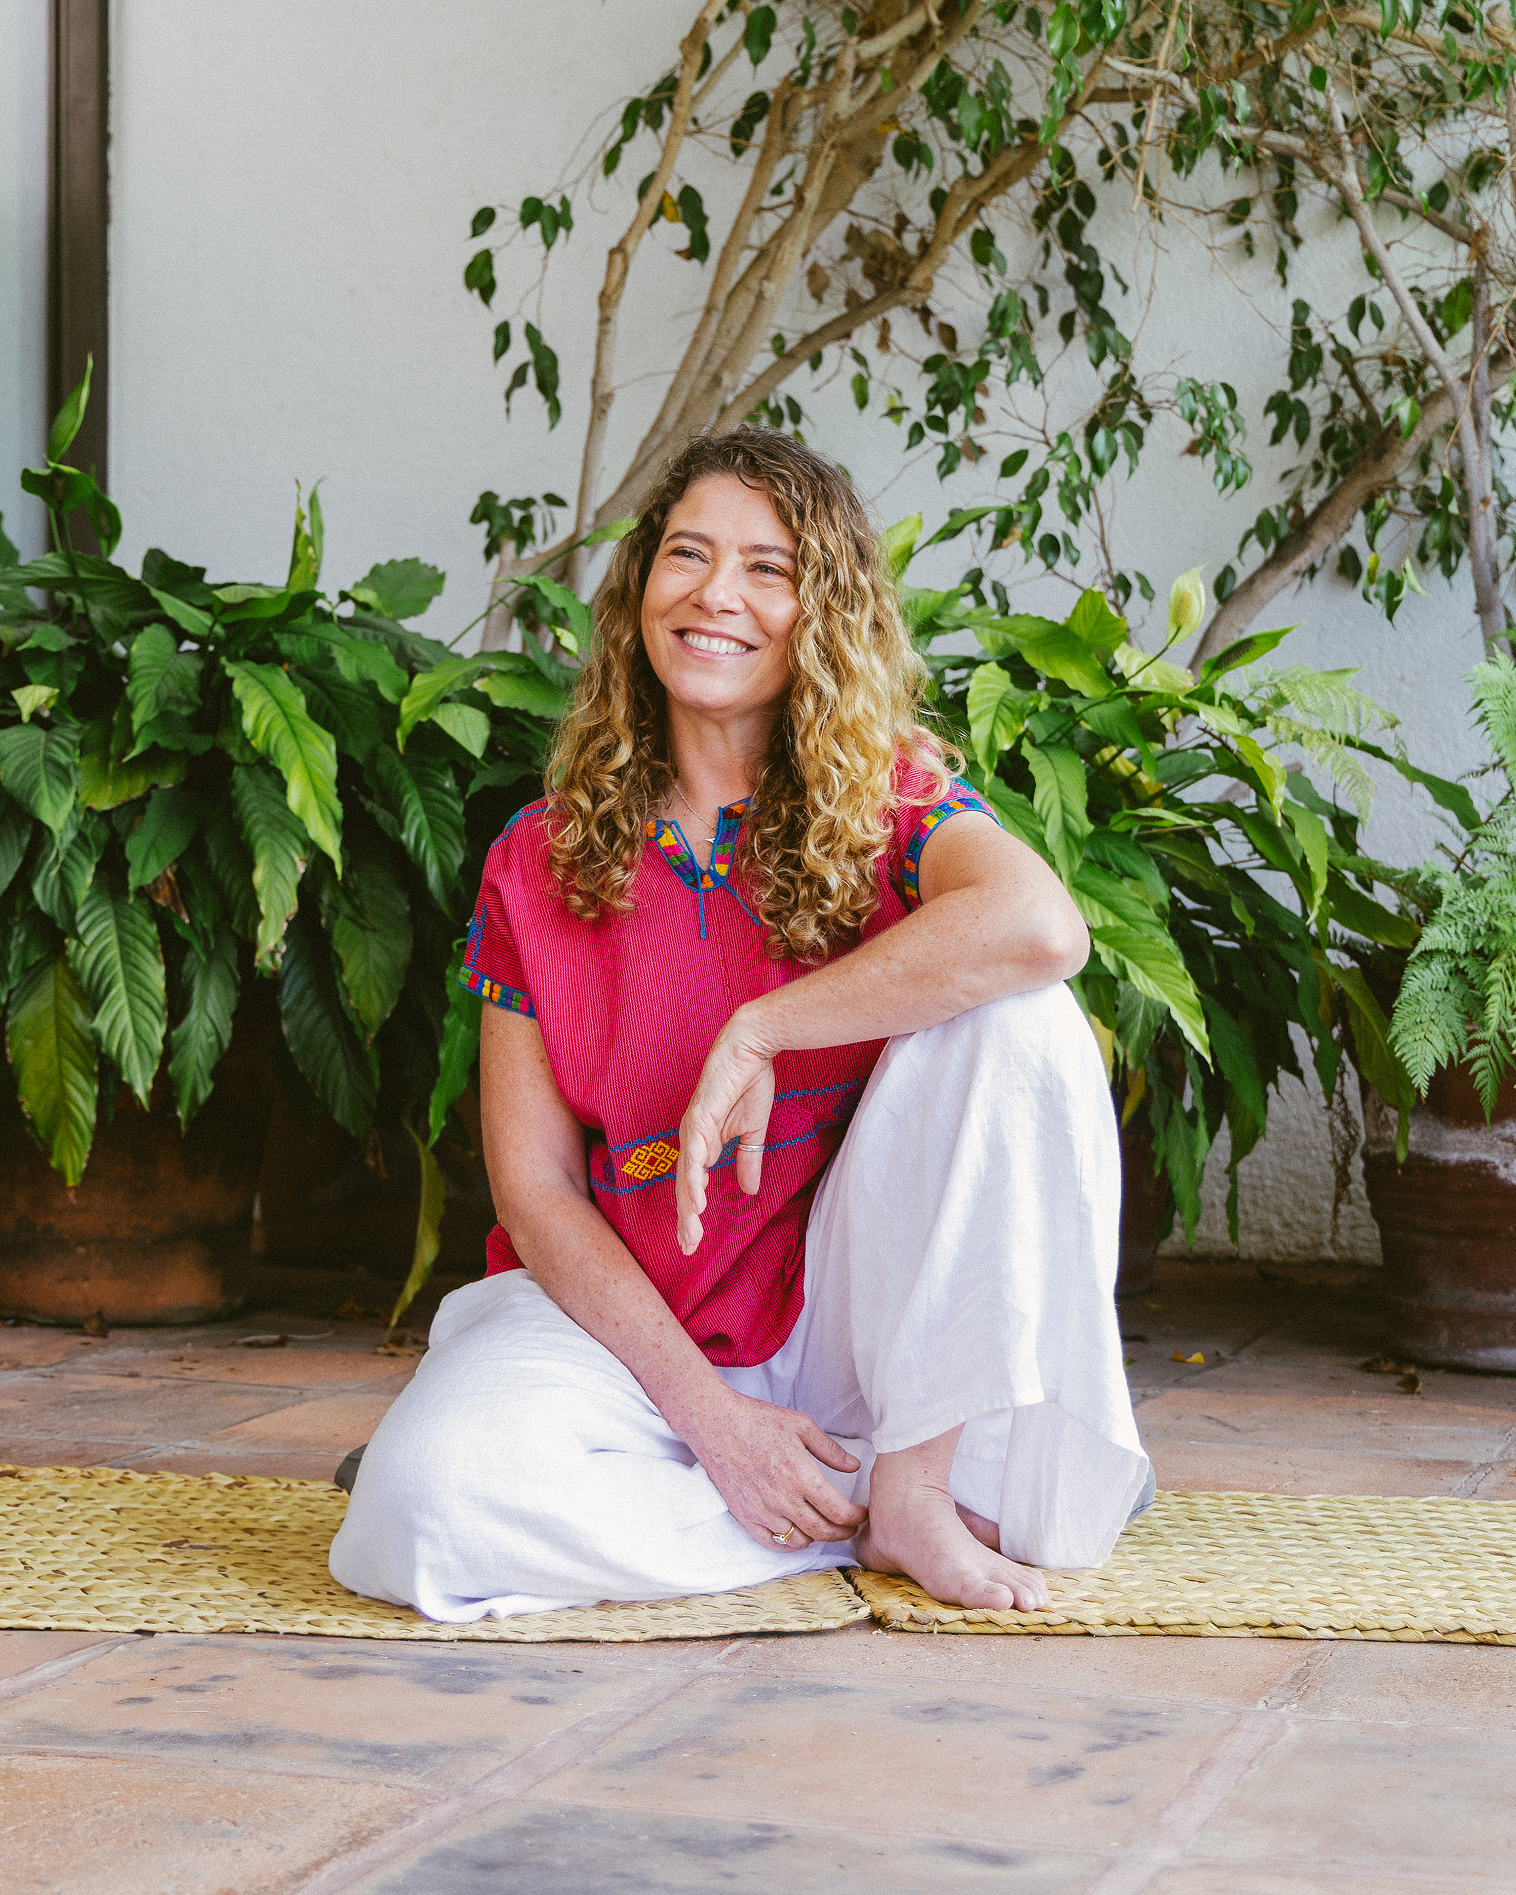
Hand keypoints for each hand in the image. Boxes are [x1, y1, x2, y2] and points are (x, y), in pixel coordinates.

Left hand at [676, 1007, 775, 1254]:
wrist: (752, 1048)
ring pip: (686, 1176)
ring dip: (688, 1207)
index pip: (694, 1185)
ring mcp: (692, 1128)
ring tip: (691, 1233)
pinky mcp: (699, 1118)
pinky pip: (695, 1155)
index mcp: (703, 1142)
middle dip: (686, 1219)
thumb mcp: (753, 1132)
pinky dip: (694, 1179)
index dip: (693, 1213)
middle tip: (688, 1247)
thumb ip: (747, 1160)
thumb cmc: (749, 1082)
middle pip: (685, 1187)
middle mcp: (692, 1138)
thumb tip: (749, 1191)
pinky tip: (697, 1201)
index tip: (695, 1240)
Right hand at [679, 1385, 865, 1550]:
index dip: (856, 1518)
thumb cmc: (758, 1420)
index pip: (838, 1511)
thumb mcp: (801, 1425)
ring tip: (825, 1526)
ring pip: (800, 1540)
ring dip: (818, 1537)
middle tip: (850, 1526)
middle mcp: (783, 1498)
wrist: (716, 1424)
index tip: (862, 1515)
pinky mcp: (744, 1515)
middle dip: (843, 1532)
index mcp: (801, 1475)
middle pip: (823, 1531)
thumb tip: (853, 1466)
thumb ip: (830, 1449)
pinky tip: (797, 1533)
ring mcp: (762, 1510)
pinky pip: (772, 1542)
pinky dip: (789, 1543)